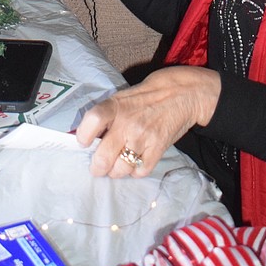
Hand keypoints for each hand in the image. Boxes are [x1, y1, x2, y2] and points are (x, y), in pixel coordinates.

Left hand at [75, 66, 221, 177]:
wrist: (182, 93)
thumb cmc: (146, 97)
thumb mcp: (122, 98)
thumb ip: (106, 116)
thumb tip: (88, 139)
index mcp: (116, 106)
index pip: (92, 120)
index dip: (83, 135)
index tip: (84, 142)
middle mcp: (127, 122)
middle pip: (103, 157)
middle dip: (97, 167)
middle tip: (99, 167)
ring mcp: (143, 137)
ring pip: (120, 169)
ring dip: (117, 171)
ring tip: (118, 165)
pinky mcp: (158, 149)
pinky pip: (140, 172)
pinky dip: (136, 172)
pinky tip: (136, 162)